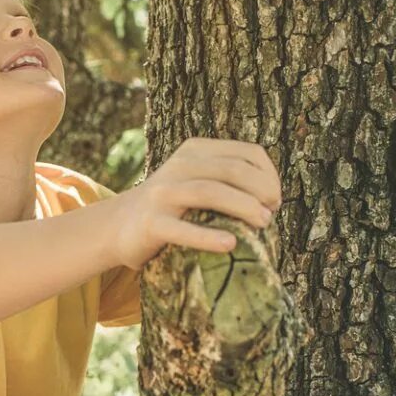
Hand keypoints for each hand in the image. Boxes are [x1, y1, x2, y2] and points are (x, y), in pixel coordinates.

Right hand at [111, 137, 281, 268]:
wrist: (120, 225)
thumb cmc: (172, 206)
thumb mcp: (197, 180)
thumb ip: (228, 179)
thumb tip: (273, 198)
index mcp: (196, 150)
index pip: (247, 153)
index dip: (270, 175)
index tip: (275, 200)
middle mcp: (179, 166)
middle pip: (232, 170)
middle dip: (261, 190)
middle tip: (271, 213)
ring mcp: (163, 193)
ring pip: (210, 191)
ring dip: (244, 207)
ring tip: (263, 223)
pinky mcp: (152, 223)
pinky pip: (183, 229)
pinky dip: (209, 237)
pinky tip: (231, 245)